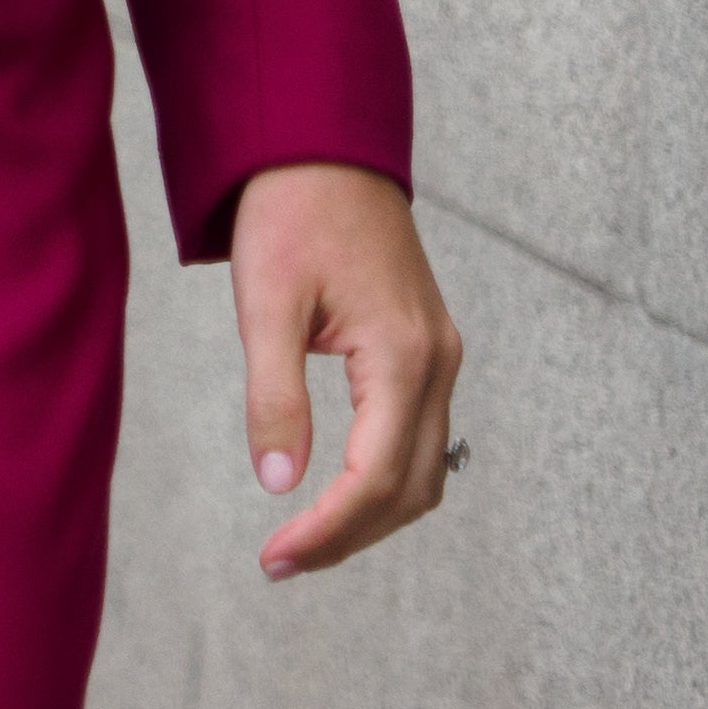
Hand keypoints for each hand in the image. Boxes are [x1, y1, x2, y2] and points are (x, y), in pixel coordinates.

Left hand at [230, 160, 461, 577]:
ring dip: (369, 514)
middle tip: (280, 561)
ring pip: (423, 470)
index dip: (328, 530)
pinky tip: (334, 489)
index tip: (275, 558)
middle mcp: (439, 362)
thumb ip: (274, 396)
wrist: (323, 147)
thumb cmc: (290, 213)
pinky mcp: (429, 347)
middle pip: (409, 489)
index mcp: (403, 355)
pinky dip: (383, 477)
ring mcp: (441, 355)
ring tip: (302, 539)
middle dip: (348, 535)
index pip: (374, 478)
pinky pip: (420, 436)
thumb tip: (279, 484)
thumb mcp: (266, 302)